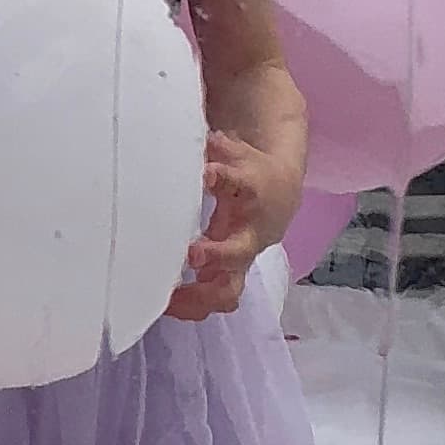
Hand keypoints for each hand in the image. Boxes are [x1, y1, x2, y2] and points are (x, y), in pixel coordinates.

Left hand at [166, 131, 282, 324]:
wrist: (280, 194)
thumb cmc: (248, 171)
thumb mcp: (234, 150)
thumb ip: (216, 146)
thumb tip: (201, 137)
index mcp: (251, 192)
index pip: (240, 182)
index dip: (224, 177)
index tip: (207, 174)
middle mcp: (250, 231)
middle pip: (239, 253)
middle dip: (216, 257)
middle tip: (189, 257)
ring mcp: (241, 258)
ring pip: (228, 289)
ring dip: (199, 297)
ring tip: (166, 301)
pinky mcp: (231, 275)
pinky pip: (215, 298)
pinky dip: (193, 306)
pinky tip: (165, 305)